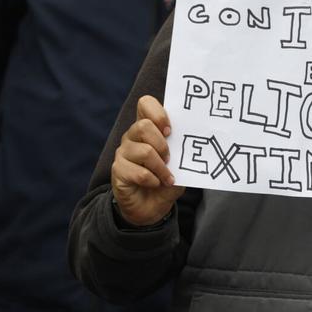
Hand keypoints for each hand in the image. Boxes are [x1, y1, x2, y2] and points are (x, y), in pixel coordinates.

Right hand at [110, 95, 184, 226]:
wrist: (151, 207)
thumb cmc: (167, 180)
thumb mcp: (180, 164)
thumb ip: (182, 151)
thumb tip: (193, 142)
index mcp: (148, 128)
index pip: (145, 103)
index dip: (158, 112)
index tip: (170, 130)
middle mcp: (132, 136)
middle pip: (143, 126)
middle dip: (162, 144)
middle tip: (170, 159)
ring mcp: (123, 153)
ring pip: (144, 151)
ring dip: (161, 167)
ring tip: (167, 177)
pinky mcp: (118, 171)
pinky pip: (139, 173)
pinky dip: (153, 180)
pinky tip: (156, 184)